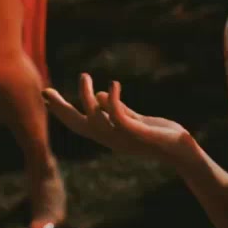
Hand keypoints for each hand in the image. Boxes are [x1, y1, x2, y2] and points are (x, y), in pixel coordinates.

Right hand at [43, 74, 193, 163]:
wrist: (181, 151)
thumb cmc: (161, 136)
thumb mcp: (135, 120)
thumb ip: (118, 110)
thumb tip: (99, 97)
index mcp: (109, 135)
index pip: (79, 123)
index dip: (62, 110)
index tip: (46, 96)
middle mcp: (111, 139)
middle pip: (78, 124)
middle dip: (61, 109)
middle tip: (46, 90)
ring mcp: (122, 137)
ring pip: (94, 118)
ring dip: (86, 97)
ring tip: (85, 76)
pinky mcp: (135, 132)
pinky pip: (118, 116)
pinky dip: (113, 100)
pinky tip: (114, 84)